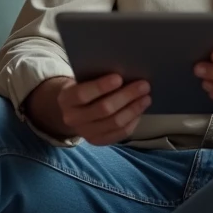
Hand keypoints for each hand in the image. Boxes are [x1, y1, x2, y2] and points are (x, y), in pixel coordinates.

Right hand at [26, 74, 151, 145]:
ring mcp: (85, 133)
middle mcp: (72, 118)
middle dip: (126, 96)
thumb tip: (125, 70)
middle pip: (103, 109)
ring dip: (134, 109)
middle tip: (144, 85)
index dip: (101, 86)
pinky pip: (119, 134)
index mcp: (66, 99)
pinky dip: (133, 121)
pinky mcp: (97, 141)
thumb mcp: (82, 79)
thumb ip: (96, 76)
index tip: (119, 77)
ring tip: (146, 97)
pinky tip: (140, 111)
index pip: (82, 94)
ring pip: (114, 123)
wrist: (72, 110)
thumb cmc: (83, 87)